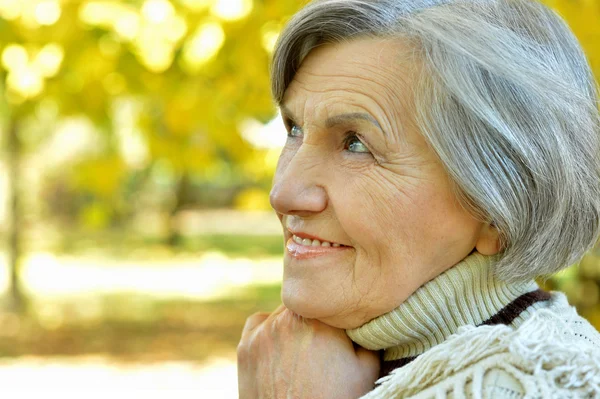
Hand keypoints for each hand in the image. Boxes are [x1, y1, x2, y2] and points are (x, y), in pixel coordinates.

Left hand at [237, 305, 379, 398]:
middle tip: (323, 344)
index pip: (329, 297)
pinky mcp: (245, 348)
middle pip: (306, 304)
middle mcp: (288, 318)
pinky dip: (267, 330)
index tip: (341, 328)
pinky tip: (279, 347)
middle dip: (315, 318)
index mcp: (320, 318)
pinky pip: (258, 323)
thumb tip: (364, 313)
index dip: (337, 312)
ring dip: (293, 322)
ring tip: (303, 351)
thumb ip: (366, 332)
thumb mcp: (368, 367)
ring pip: (283, 312)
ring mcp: (262, 332)